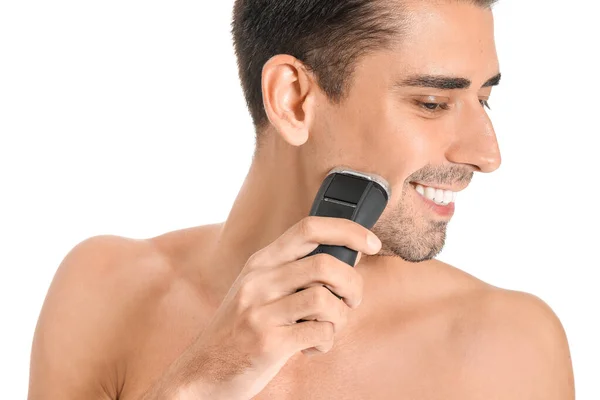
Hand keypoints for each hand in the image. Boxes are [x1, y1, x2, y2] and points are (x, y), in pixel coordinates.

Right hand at [144, 216, 380, 399]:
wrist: (201, 372)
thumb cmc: (240, 329)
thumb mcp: (259, 289)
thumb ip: (295, 271)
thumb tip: (349, 253)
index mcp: (261, 262)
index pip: (309, 227)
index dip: (347, 230)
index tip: (371, 242)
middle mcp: (259, 281)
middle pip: (326, 264)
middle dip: (353, 284)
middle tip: (352, 300)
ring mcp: (261, 312)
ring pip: (325, 298)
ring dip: (341, 316)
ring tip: (329, 327)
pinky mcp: (267, 342)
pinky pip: (319, 332)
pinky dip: (327, 340)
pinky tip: (314, 345)